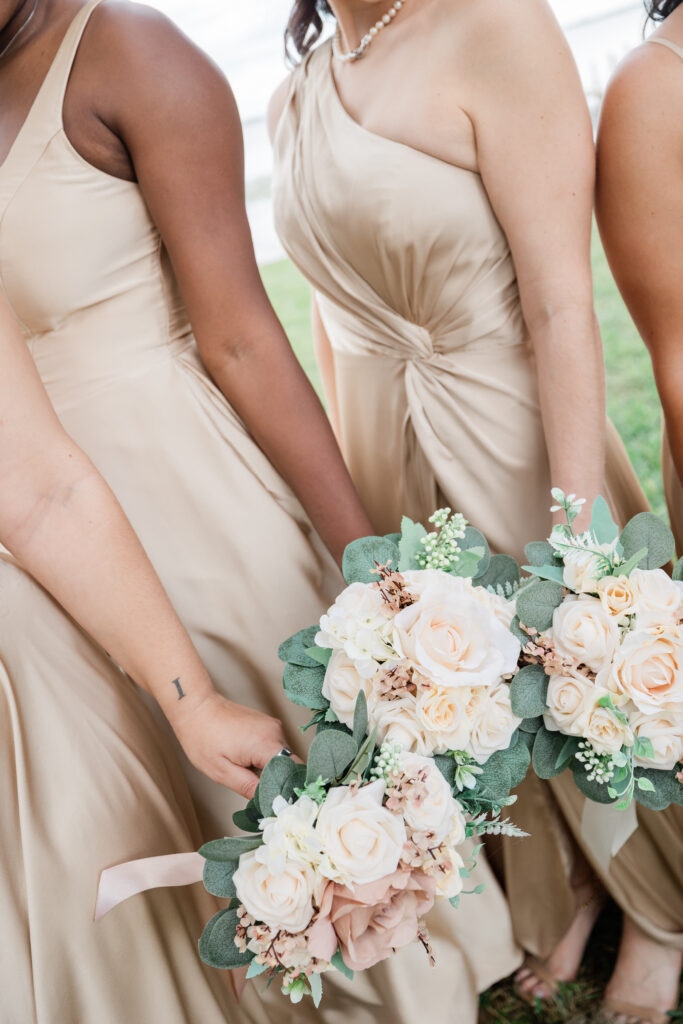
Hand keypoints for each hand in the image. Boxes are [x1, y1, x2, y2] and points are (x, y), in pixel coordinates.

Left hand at [171, 691, 290, 799]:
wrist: (196, 707)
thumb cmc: (203, 738)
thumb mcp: (222, 772)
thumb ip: (249, 788)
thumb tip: (270, 802)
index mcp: (266, 743)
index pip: (293, 771)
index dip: (288, 789)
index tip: (277, 803)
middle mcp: (275, 731)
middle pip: (290, 765)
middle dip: (278, 781)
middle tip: (256, 792)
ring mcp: (273, 725)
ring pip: (283, 757)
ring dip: (270, 769)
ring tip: (246, 772)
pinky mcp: (268, 724)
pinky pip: (276, 747)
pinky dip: (266, 759)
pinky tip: (246, 761)